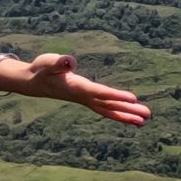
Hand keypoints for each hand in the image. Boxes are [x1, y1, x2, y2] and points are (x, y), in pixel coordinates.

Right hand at [15, 52, 150, 126]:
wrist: (33, 82)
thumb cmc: (41, 69)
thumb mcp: (47, 62)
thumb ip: (58, 62)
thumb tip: (70, 61)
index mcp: (76, 88)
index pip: (99, 93)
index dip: (115, 96)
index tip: (133, 98)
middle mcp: (83, 97)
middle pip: (108, 106)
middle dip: (127, 111)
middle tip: (147, 116)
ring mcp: (86, 99)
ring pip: (109, 110)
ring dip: (126, 115)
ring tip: (145, 119)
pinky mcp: (87, 99)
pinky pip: (105, 108)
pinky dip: (118, 113)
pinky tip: (130, 116)